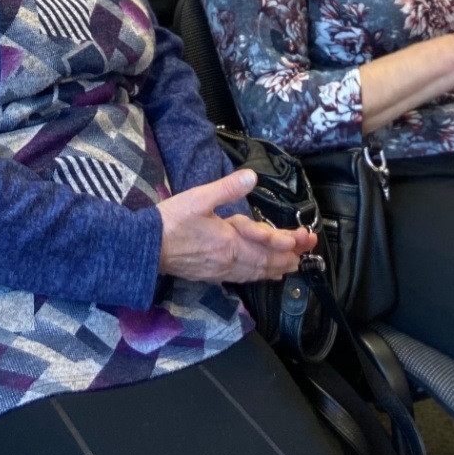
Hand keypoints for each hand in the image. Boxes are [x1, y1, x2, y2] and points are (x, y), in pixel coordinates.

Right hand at [157, 169, 316, 282]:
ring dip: (277, 268)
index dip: (288, 242)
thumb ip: (228, 188)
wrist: (147, 247)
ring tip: (292, 265)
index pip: (267, 244)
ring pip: (256, 273)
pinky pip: (243, 277)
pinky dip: (258, 276)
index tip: (305, 237)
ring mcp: (221, 270)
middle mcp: (230, 260)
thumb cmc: (172, 221)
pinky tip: (261, 274)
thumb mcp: (199, 198)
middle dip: (289, 257)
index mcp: (230, 241)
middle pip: (266, 262)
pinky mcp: (211, 275)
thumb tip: (252, 176)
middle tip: (306, 252)